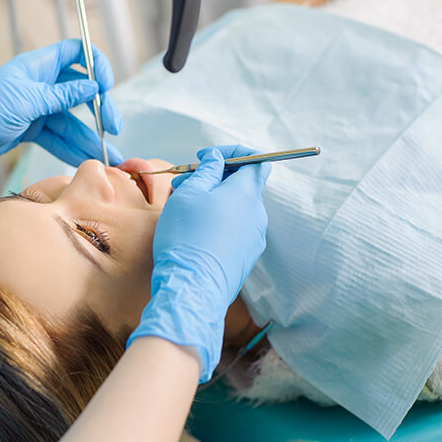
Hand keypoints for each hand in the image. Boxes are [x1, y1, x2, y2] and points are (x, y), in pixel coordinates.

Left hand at [0, 39, 123, 187]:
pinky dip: (71, 148)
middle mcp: (40, 84)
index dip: (95, 65)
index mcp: (37, 67)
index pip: (75, 53)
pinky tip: (86, 159)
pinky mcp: (31, 129)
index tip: (107, 86)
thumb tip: (93, 87)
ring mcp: (36, 108)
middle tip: (113, 128)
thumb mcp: (27, 102)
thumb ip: (62, 96)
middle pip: (80, 92)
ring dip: (89, 137)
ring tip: (108, 156)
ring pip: (71, 120)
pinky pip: (58, 137)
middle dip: (99, 110)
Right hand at [128, 145, 270, 381]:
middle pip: (242, 185)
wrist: (192, 287)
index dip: (232, 154)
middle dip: (215, 178)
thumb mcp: (190, 193)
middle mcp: (257, 215)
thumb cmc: (187, 235)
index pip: (256, 160)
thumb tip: (217, 159)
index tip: (206, 157)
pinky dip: (217, 222)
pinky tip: (194, 231)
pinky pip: (234, 230)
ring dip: (213, 201)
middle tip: (185, 183)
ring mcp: (254, 239)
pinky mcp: (245, 258)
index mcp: (247, 194)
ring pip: (236, 209)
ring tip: (184, 208)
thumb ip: (207, 171)